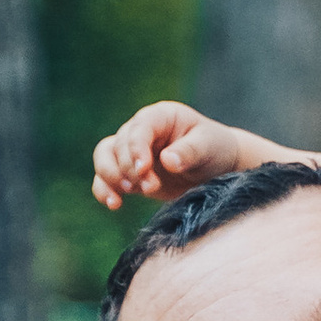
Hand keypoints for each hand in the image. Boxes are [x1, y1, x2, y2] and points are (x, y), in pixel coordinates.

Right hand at [91, 101, 256, 211]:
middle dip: (130, 168)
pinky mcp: (128, 172)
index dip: (136, 148)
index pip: (139, 127)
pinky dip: (104, 189)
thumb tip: (167, 160)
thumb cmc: (215, 150)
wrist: (216, 170)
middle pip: (119, 145)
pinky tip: (114, 204)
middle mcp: (141, 129)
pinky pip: (104, 177)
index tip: (143, 169)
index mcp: (161, 116)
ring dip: (111, 176)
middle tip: (151, 186)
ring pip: (104, 157)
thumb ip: (189, 151)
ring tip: (128, 193)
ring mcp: (132, 150)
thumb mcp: (208, 147)